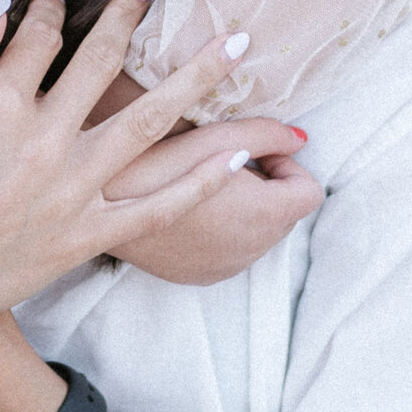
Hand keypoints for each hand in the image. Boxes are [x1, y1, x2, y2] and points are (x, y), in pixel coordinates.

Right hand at [0, 0, 255, 380]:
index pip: (38, 37)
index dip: (49, 10)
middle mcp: (44, 142)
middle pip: (102, 60)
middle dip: (128, 15)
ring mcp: (71, 192)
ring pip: (150, 123)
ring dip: (197, 79)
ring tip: (236, 45)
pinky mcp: (85, 238)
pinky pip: (156, 209)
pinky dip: (198, 183)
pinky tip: (234, 156)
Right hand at [103, 117, 321, 282]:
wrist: (102, 202)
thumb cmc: (161, 161)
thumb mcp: (219, 135)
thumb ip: (269, 134)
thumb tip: (301, 140)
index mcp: (266, 215)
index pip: (309, 191)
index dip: (286, 166)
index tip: (252, 153)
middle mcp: (254, 250)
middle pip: (284, 213)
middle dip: (265, 186)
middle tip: (223, 161)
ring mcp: (227, 268)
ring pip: (258, 233)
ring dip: (245, 209)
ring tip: (201, 182)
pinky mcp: (202, 276)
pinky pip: (231, 251)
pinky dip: (222, 231)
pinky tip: (188, 209)